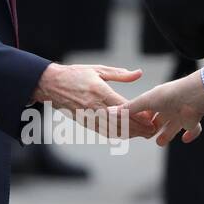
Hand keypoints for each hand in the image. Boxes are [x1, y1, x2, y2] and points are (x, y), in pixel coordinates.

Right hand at [31, 63, 155, 138]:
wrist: (52, 84)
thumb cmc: (76, 74)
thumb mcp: (98, 69)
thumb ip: (120, 74)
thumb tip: (138, 74)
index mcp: (99, 91)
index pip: (123, 107)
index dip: (138, 115)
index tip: (150, 119)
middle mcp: (94, 106)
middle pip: (121, 122)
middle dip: (138, 128)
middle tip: (151, 131)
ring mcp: (89, 116)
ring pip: (113, 130)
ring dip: (129, 134)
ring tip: (142, 134)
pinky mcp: (85, 122)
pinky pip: (103, 132)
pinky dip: (117, 134)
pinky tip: (127, 134)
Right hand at [128, 69, 203, 146]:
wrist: (194, 95)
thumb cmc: (169, 95)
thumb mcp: (145, 102)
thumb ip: (129, 109)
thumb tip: (110, 113)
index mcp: (158, 100)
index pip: (147, 111)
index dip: (140, 119)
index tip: (133, 127)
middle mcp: (170, 106)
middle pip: (160, 120)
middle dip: (153, 128)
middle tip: (146, 135)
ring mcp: (182, 114)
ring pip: (173, 126)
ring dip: (167, 135)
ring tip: (159, 142)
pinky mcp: (193, 121)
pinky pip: (194, 130)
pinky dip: (191, 135)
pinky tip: (185, 139)